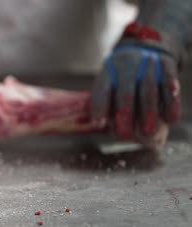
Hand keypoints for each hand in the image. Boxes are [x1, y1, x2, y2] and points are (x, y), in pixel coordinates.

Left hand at [91, 23, 181, 141]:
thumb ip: (106, 103)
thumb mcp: (110, 82)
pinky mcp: (166, 64)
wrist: (147, 48)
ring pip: (149, 89)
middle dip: (126, 114)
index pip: (102, 90)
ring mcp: (147, 63)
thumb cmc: (124, 77)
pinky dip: (172, 103)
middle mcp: (126, 66)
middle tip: (125, 134)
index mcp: (109, 72)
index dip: (100, 107)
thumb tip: (100, 127)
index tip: (98, 124)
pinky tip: (171, 119)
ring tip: (149, 132)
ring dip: (149, 112)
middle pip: (126, 91)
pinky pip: (169, 84)